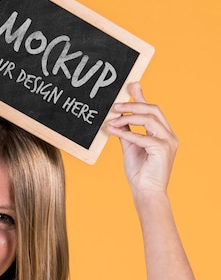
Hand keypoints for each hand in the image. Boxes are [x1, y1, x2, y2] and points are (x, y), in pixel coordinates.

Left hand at [106, 83, 177, 197]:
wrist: (145, 193)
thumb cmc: (139, 173)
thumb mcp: (130, 147)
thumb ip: (127, 131)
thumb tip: (118, 117)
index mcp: (163, 134)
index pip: (153, 110)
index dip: (141, 98)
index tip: (130, 86)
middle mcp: (169, 135)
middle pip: (153, 110)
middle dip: (133, 104)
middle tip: (115, 106)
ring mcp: (168, 142)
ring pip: (149, 119)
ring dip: (128, 117)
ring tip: (112, 120)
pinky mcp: (162, 149)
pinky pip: (142, 136)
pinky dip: (126, 133)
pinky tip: (113, 131)